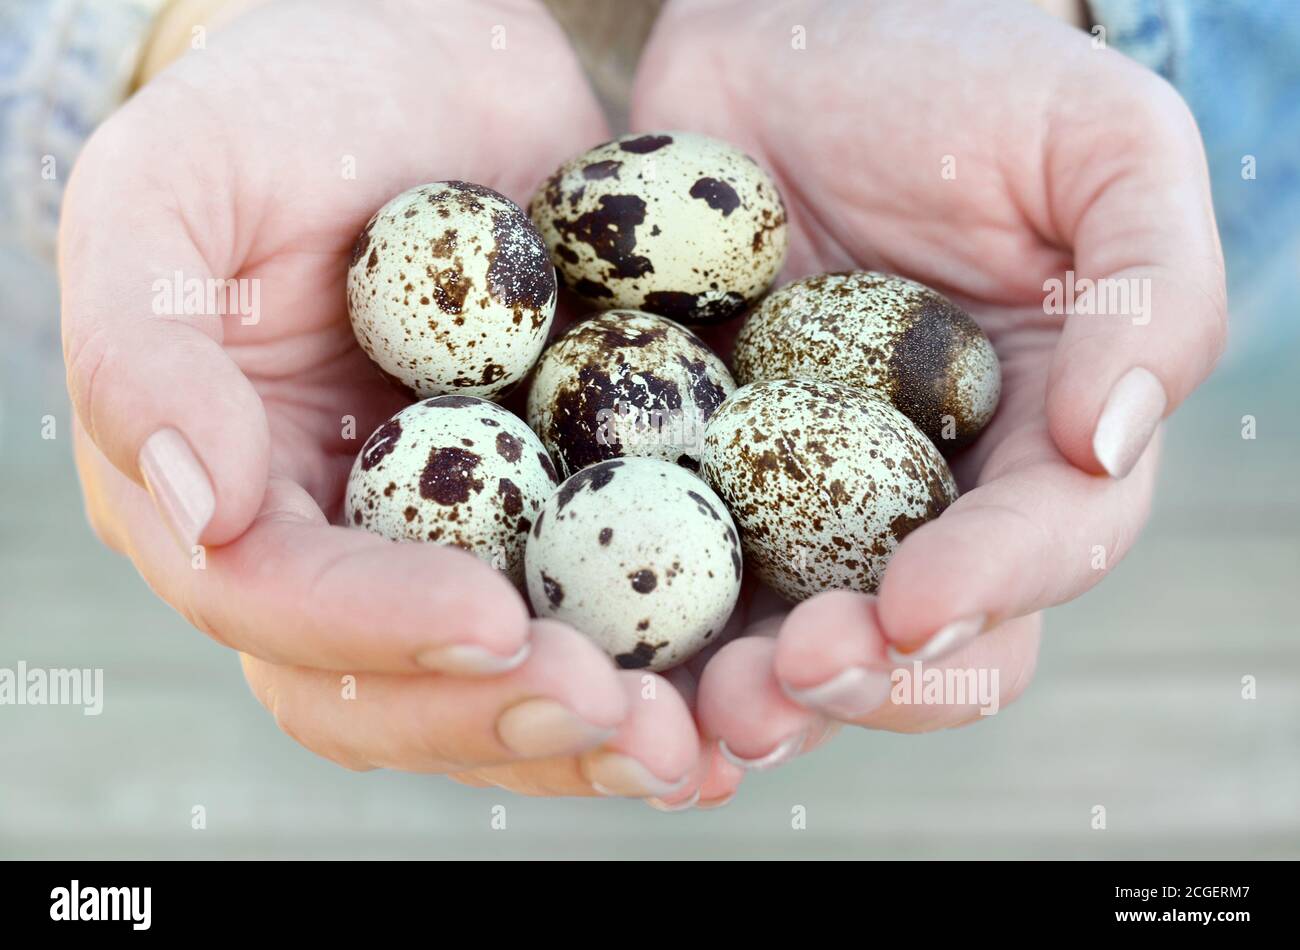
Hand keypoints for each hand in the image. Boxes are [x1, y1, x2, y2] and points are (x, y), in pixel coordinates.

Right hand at [61, 0, 707, 798]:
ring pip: (513, 688)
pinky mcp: (570, 512)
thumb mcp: (174, 189)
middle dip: (501, 717)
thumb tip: (205, 510)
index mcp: (235, 500)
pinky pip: (616, 615)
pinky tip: (750, 691)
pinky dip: (676, 670)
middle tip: (614, 713)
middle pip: (398, 694)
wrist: (425, 62)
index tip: (494, 618)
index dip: (377, 634)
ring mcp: (464, 543)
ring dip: (602, 736)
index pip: (280, 609)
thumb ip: (144, 344)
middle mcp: (347, 552)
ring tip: (697, 745)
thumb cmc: (277, 111)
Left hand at [631, 0, 1225, 760]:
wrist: (792, 33)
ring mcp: (793, 500)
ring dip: (749, 693)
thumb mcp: (1102, 146)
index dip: (986, 592)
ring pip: (786, 639)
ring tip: (698, 705)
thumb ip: (1151, 291)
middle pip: (914, 640)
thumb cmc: (960, 79)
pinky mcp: (687, 474)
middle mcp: (917, 498)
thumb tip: (1112, 446)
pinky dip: (644, 634)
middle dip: (861, 680)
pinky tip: (601, 655)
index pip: (1038, 550)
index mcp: (1032, 441)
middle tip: (787, 680)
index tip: (911, 604)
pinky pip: (662, 569)